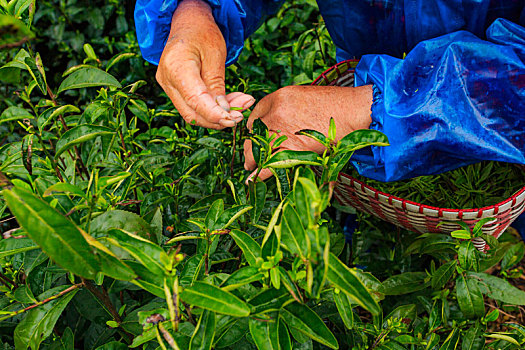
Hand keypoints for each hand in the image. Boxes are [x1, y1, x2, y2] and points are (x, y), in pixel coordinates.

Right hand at [156, 0, 254, 128]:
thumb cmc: (202, 33)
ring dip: (218, 115)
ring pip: (193, 113)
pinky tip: (231, 102)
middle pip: (192, 113)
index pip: (195, 100)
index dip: (215, 114)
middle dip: (218, 119)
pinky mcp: (175, 90)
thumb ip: (217, 85)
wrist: (188, 23)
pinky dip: (213, 108)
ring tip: (242, 104)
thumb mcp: (215, 55)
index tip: (234, 120)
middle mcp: (167, 80)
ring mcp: (169, 87)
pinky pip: (194, 106)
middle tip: (242, 114)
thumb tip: (224, 112)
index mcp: (176, 68)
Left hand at [243, 85, 372, 180]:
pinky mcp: (292, 147)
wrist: (353, 110)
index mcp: (278, 97)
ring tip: (253, 168)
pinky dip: (259, 174)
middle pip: (253, 134)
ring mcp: (282, 129)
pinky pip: (268, 163)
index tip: (255, 138)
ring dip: (254, 161)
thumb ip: (287, 109)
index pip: (255, 116)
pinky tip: (252, 180)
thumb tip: (280, 124)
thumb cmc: (335, 105)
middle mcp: (275, 112)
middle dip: (251, 147)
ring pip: (258, 150)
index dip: (254, 130)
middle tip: (251, 157)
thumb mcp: (303, 98)